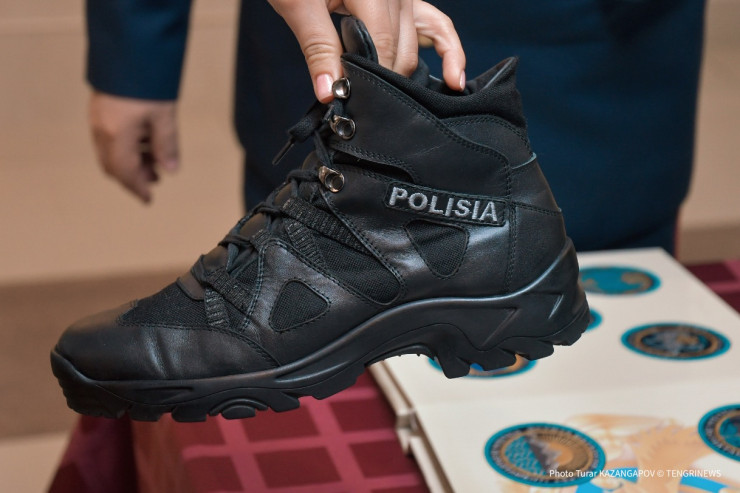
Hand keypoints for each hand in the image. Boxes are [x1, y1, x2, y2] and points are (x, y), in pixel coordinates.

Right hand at [89, 92, 178, 202]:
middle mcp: (103, 130)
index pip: (125, 172)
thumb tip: (171, 170)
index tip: (148, 199)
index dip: (137, 188)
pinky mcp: (101, 109)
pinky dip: (127, 147)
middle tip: (154, 181)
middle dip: (133, 177)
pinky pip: (111, 138)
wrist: (130, 51)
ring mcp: (99, 119)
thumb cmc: (148, 83)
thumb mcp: (164, 117)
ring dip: (132, 162)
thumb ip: (166, 146)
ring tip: (154, 163)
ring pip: (111, 152)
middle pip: (114, 165)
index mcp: (117, 136)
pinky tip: (146, 144)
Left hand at [268, 0, 465, 101]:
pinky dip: (448, 51)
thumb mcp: (298, 4)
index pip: (381, 44)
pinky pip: (437, 26)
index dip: (368, 77)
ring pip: (415, 45)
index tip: (352, 99)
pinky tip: (454, 79)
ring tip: (389, 102)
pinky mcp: (408, 1)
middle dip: (381, 79)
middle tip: (359, 103)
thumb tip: (329, 91)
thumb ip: (317, 46)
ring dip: (401, 73)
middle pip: (400, 49)